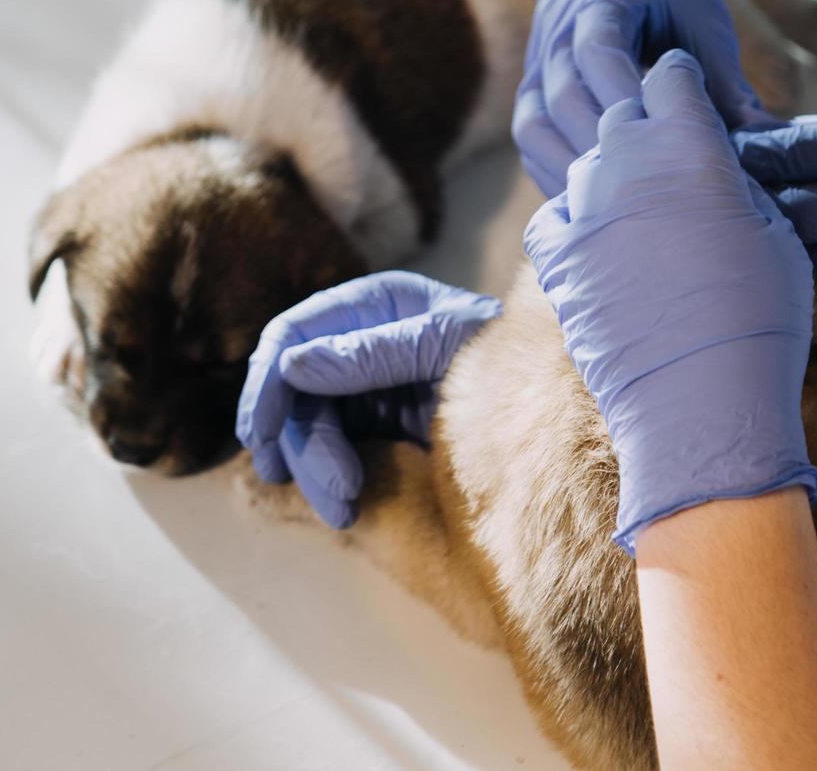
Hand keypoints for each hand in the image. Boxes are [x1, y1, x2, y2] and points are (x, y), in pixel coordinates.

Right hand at [236, 271, 500, 527]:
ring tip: (346, 508)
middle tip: (339, 489)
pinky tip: (343, 508)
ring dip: (314, 470)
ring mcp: (364, 393)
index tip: (263, 431)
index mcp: (380, 307)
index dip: (270, 380)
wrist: (553, 433)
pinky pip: (325, 455)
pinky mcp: (372, 438)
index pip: (298, 332)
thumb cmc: (514, 372)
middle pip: (293, 388)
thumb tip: (291, 364)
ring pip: (303, 429)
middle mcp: (362, 345)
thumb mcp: (449, 352)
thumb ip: (373, 354)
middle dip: (305, 440)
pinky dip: (325, 483)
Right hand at [516, 0, 773, 196]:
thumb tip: (762, 139)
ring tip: (614, 203)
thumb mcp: (703, 19)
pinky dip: (551, 169)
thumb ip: (724, 78)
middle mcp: (559, 27)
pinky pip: (530, 136)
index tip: (660, 139)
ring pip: (535, 123)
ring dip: (571, 165)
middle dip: (603, 143)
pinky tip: (586, 201)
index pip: (598, 49)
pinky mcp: (531, 89)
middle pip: (564, 94)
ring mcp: (537, 61)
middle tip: (646, 187)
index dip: (624, 96)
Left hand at [524, 49, 816, 553]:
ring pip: (586, 162)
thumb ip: (738, 181)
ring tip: (641, 214)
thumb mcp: (775, 233)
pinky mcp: (556, 256)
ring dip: (611, 175)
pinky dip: (572, 219)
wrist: (701, 396)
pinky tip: (599, 243)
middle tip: (670, 161)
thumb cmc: (761, 315)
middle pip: (623, 110)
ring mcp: (584, 208)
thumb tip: (719, 167)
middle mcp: (626, 160)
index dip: (685, 83)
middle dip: (645, 123)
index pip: (671, 72)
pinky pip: (553, 214)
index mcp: (688, 141)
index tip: (693, 102)